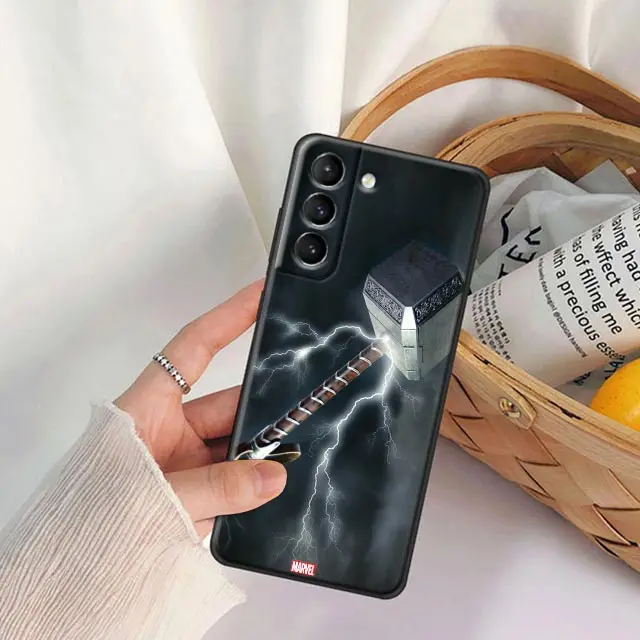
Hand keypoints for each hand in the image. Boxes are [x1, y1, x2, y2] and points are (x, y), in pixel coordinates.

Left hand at [115, 280, 285, 537]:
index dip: (227, 316)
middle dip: (263, 409)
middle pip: (228, 401)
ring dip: (262, 452)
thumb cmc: (91, 523)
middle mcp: (169, 427)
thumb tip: (273, 477)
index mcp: (147, 408)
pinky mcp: (198, 488)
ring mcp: (185, 459)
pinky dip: (257, 479)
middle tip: (301, 408)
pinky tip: (275, 485)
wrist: (75, 577)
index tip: (259, 294)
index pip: (194, 348)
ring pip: (237, 442)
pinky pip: (237, 475)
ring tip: (288, 460)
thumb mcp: (155, 498)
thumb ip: (216, 489)